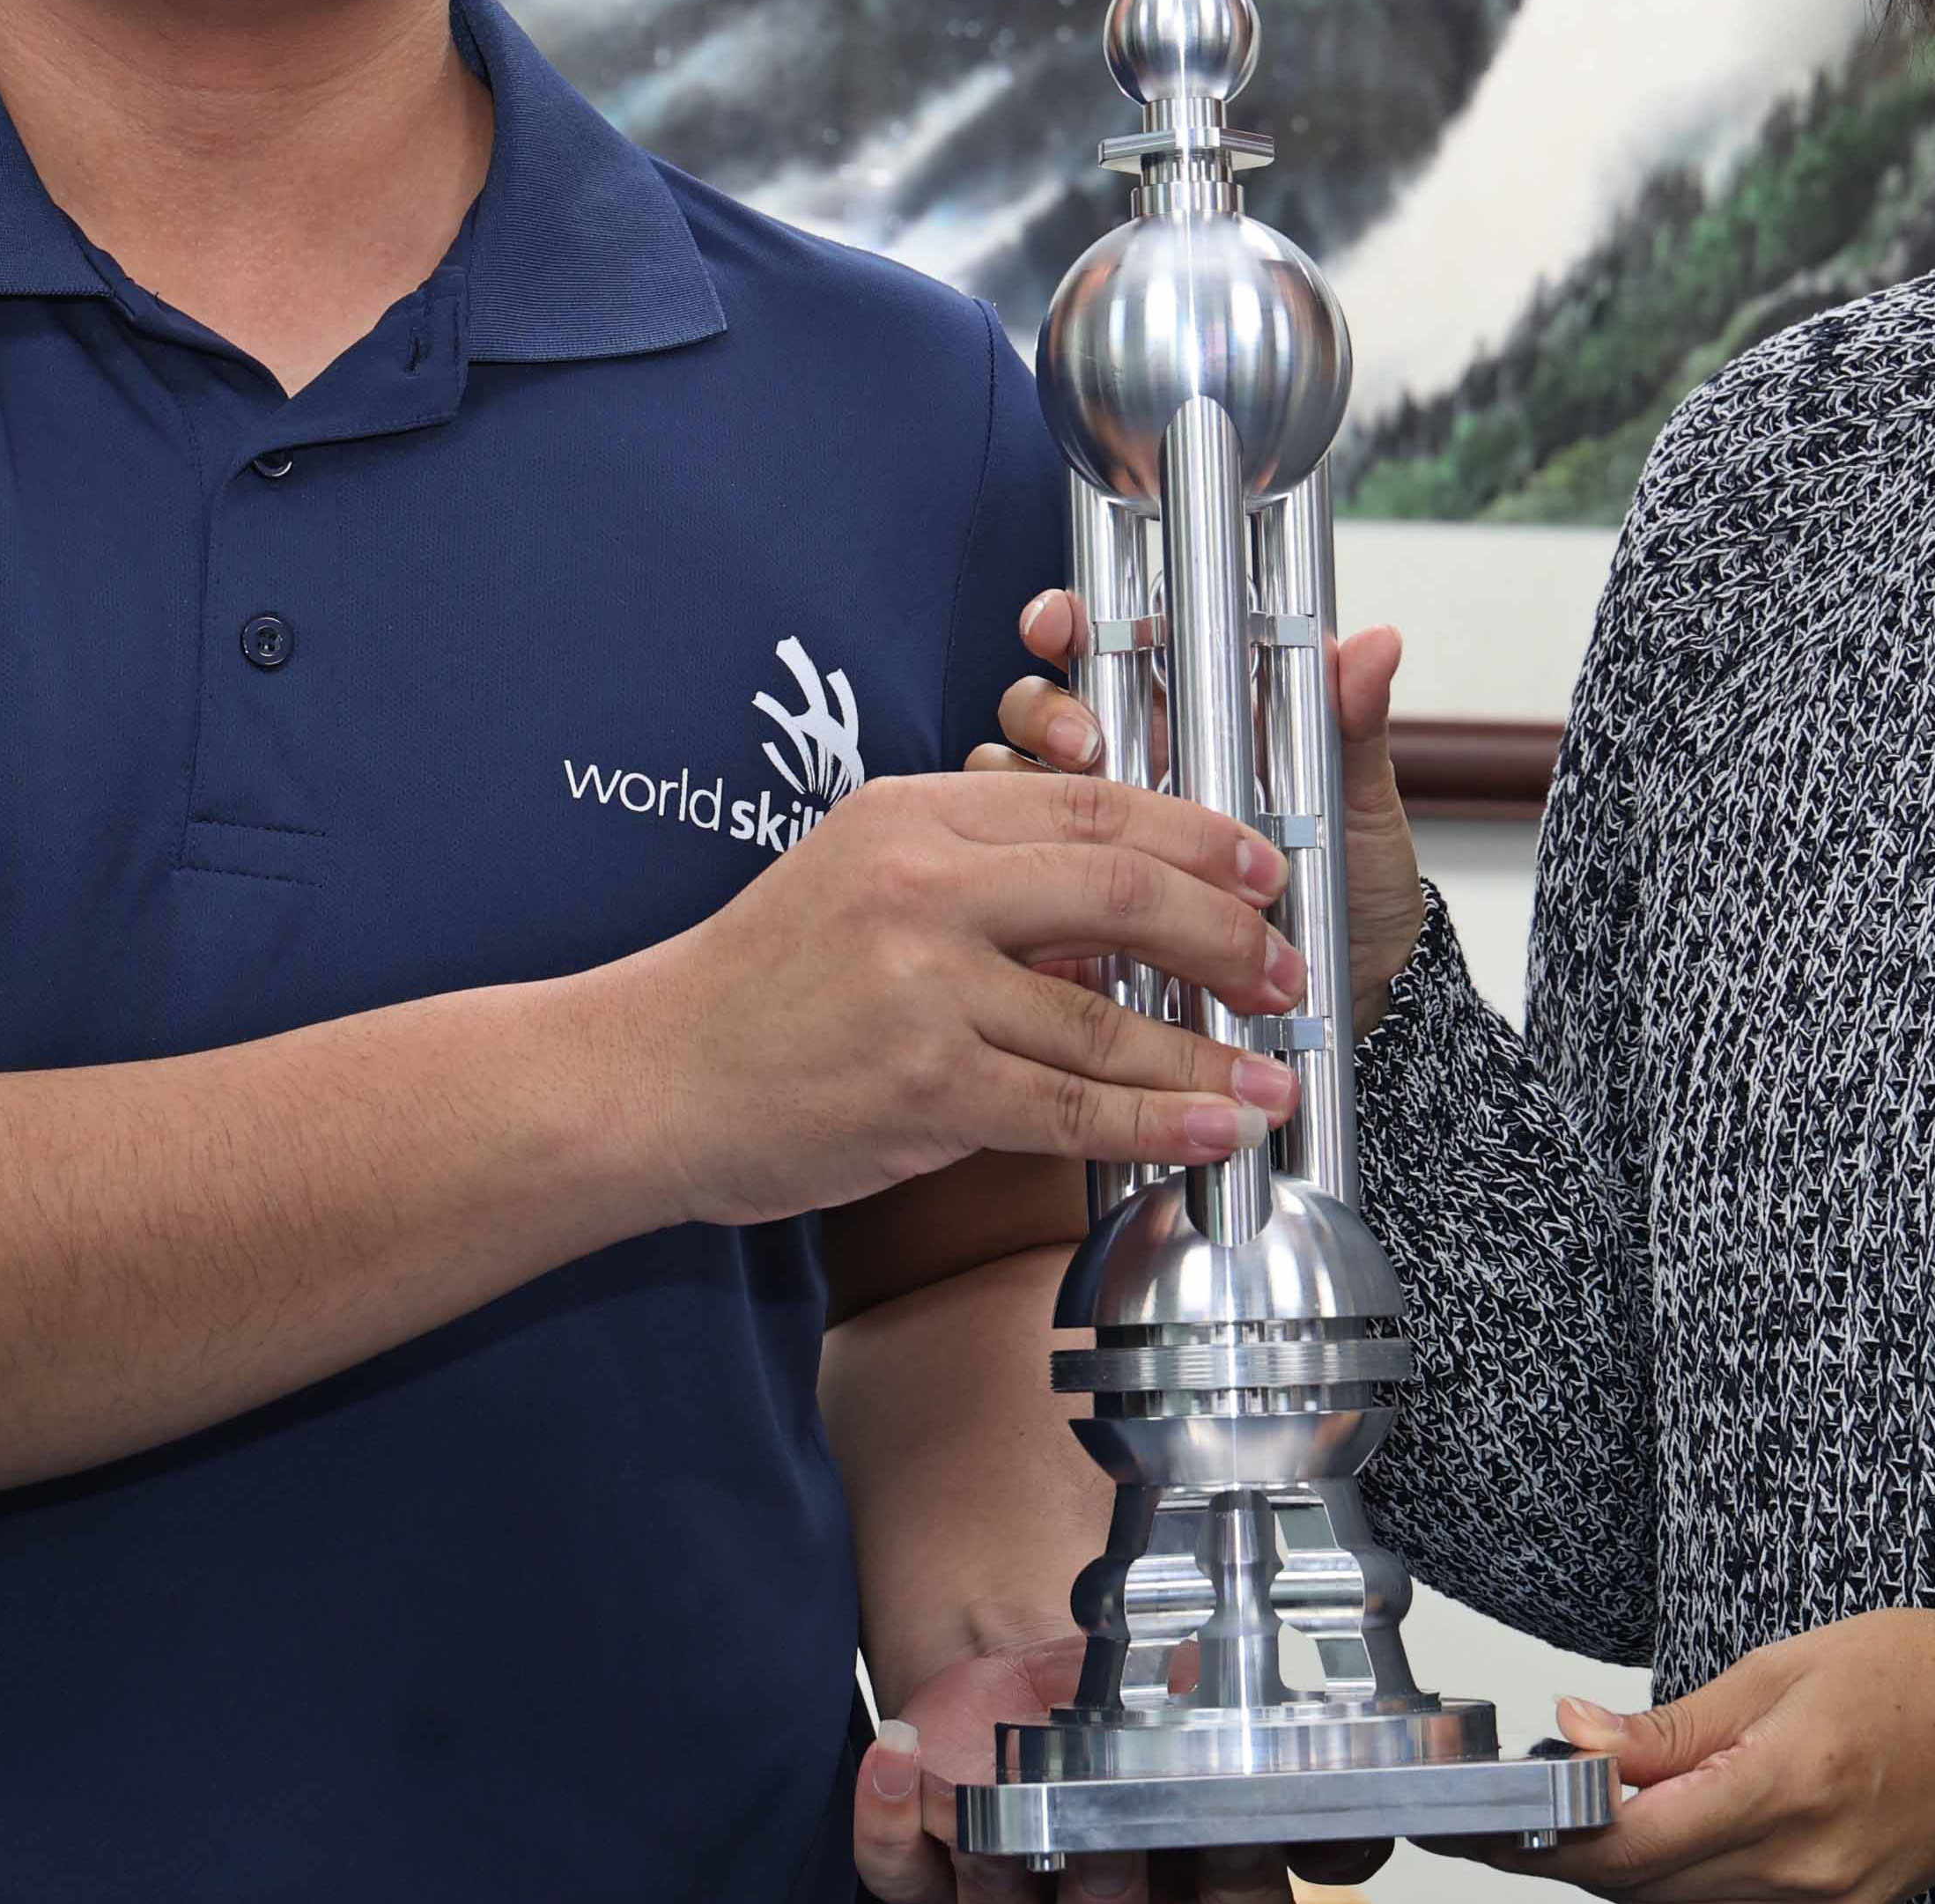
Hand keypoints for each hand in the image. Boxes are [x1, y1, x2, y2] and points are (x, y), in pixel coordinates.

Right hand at [597, 769, 1309, 1227]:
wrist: (648, 1076)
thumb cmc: (755, 985)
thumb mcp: (858, 876)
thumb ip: (976, 872)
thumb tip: (1108, 899)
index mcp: (913, 814)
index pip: (1092, 803)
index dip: (1199, 835)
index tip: (1260, 870)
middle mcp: (924, 886)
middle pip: (1126, 888)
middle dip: (1231, 934)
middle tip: (1286, 969)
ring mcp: (924, 988)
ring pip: (1110, 1017)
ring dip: (1212, 1053)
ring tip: (1273, 1076)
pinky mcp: (923, 1087)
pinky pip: (1072, 1110)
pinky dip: (1157, 1125)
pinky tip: (1210, 1131)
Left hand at [855, 1629, 1389, 1901]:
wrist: (1025, 1683)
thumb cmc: (1121, 1706)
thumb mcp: (1198, 1711)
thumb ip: (1252, 1742)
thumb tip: (1321, 1778)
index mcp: (1181, 1877)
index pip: (1228, 1901)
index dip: (1228, 1873)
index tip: (1224, 1830)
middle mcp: (1098, 1895)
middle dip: (1110, 1868)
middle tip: (1109, 1819)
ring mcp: (1004, 1893)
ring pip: (1000, 1901)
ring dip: (995, 1846)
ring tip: (993, 1789)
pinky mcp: (923, 1871)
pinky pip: (897, 1874)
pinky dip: (886, 1819)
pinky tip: (894, 1755)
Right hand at [983, 590, 1431, 1037]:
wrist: (1358, 994)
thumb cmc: (1354, 885)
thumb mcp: (1358, 805)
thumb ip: (1355, 722)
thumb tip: (1376, 644)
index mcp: (1186, 729)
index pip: (1102, 653)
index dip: (1068, 627)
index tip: (1061, 626)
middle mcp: (1131, 780)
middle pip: (1039, 719)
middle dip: (1042, 714)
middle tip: (1082, 743)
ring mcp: (1097, 850)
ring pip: (1018, 801)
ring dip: (1030, 799)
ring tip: (1080, 824)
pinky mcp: (1083, 922)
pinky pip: (1031, 898)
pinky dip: (1031, 896)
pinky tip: (1061, 901)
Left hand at [1443, 1610, 1934, 1903]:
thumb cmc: (1917, 1677)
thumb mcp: (1780, 1670)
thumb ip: (1672, 1723)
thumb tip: (1577, 1732)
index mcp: (1783, 1789)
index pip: (1628, 1844)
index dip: (1541, 1839)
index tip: (1485, 1821)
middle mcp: (1800, 1868)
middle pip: (1640, 1889)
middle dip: (1565, 1856)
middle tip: (1511, 1816)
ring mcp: (1822, 1902)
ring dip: (1619, 1868)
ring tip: (1582, 1813)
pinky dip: (1678, 1877)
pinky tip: (1662, 1832)